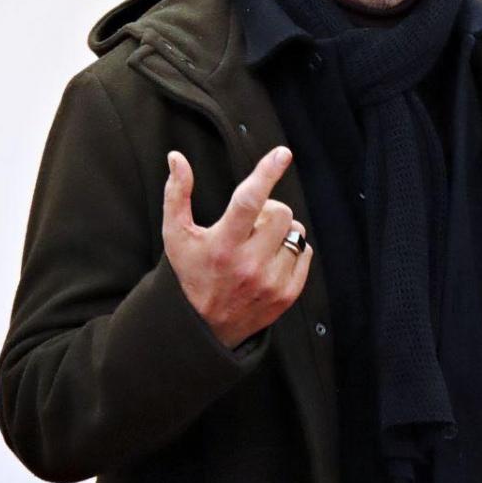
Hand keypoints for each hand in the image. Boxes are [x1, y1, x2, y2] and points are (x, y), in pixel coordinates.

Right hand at [162, 146, 312, 349]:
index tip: (282, 153)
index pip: (250, 201)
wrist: (203, 328)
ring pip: (296, 233)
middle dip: (270, 210)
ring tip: (259, 244)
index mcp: (222, 246)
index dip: (267, 173)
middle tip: (252, 223)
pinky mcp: (287, 295)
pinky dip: (293, 250)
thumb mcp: (175, 235)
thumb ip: (176, 194)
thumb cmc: (190, 274)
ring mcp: (271, 282)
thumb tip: (176, 158)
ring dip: (281, 231)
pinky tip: (270, 259)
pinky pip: (306, 253)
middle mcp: (249, 265)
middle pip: (281, 213)